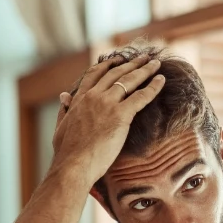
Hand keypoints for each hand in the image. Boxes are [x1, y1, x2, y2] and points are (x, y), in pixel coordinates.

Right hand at [51, 55, 164, 183]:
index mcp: (79, 99)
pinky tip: (162, 80)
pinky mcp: (120, 115)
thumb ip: (63, 110)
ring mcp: (107, 104)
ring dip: (144, 70)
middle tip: (143, 57)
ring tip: (156, 63)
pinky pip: (140, 97)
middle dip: (131, 63)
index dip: (108, 65)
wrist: (73, 165)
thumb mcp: (60, 127)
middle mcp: (94, 96)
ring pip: (129, 80)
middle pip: (115, 73)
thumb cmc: (67, 153)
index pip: (95, 75)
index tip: (118, 59)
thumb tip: (63, 96)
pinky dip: (153, 87)